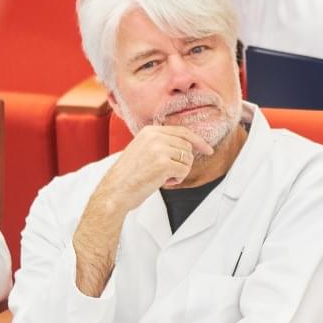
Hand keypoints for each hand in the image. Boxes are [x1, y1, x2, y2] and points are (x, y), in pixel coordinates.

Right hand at [93, 124, 215, 216]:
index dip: (198, 141)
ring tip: (163, 176)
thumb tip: (187, 144)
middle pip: (187, 147)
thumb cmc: (129, 175)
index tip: (208, 150)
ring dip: (180, 171)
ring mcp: (159, 149)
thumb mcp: (142, 149)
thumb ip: (161, 143)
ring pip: (188, 159)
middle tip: (168, 172)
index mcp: (150, 131)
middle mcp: (155, 136)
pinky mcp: (163, 163)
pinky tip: (164, 182)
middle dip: (183, 162)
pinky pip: (184, 171)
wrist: (115, 191)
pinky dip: (177, 179)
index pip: (182, 132)